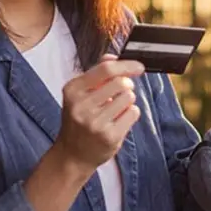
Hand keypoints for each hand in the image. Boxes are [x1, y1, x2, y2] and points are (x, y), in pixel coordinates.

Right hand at [53, 55, 143, 172]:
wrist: (72, 154)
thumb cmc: (78, 120)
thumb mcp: (80, 94)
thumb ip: (96, 74)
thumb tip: (112, 56)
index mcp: (73, 90)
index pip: (105, 69)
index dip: (126, 65)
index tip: (138, 67)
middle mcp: (81, 105)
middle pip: (121, 82)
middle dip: (126, 86)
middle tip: (120, 94)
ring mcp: (95, 123)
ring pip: (129, 98)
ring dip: (128, 101)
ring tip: (116, 109)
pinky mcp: (109, 136)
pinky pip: (133, 113)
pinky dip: (130, 114)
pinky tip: (119, 120)